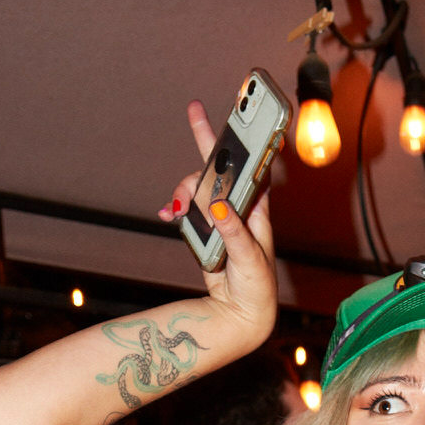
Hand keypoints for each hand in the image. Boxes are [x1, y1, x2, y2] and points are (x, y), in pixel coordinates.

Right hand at [159, 101, 277, 345]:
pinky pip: (184, 210)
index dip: (241, 137)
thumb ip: (234, 233)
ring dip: (182, 194)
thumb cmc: (256, 287)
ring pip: (195, 189)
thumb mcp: (250, 260)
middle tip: (192, 119)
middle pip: (215, 169)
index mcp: (256, 208)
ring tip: (177, 210)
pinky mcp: (202, 229)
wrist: (239, 314)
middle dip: (201, 156)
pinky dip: (174, 210)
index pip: (249, 164)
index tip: (235, 109)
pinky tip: (168, 214)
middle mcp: (237, 206)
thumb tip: (219, 207)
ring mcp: (218, 216)